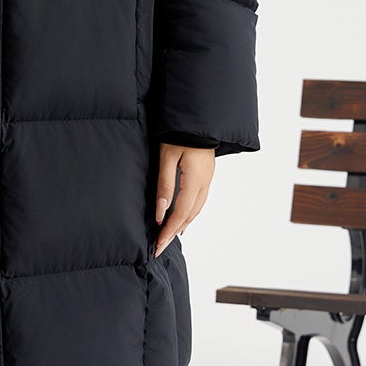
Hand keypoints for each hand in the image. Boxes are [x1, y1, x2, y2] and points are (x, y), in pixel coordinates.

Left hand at [152, 142, 214, 256]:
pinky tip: (182, 217)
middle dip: (174, 232)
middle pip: (190, 215)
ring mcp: (208, 180)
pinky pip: (199, 201)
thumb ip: (164, 185)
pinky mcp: (206, 175)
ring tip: (170, 236)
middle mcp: (204, 184)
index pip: (181, 213)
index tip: (158, 245)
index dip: (169, 231)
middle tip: (160, 247)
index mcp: (195, 181)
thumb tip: (161, 213)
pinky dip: (189, 213)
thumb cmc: (178, 134)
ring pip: (196, 209)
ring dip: (183, 224)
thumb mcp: (166, 158)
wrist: (197, 119)